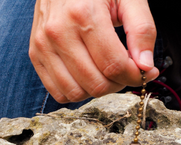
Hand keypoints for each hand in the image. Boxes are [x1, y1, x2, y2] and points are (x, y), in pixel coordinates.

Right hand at [29, 0, 159, 102]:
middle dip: (119, 83)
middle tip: (126, 70)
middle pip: (95, 83)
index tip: (144, 71)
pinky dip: (77, 91)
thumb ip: (142, 30)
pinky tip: (88, 75)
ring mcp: (43, 45)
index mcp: (84, 14)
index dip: (135, 75)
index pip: (114, 65)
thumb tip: (145, 66)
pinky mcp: (35, 54)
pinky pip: (57, 91)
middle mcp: (59, 32)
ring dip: (98, 90)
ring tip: (107, 72)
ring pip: (76, 92)